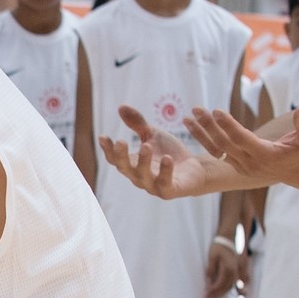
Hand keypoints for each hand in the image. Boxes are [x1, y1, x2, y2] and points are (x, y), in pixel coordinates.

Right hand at [98, 109, 216, 199]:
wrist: (195, 168)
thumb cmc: (169, 152)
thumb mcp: (153, 135)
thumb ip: (138, 124)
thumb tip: (121, 107)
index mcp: (133, 164)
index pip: (115, 159)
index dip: (108, 149)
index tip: (103, 136)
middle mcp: (139, 177)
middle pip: (125, 169)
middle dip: (122, 156)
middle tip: (121, 142)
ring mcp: (154, 186)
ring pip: (144, 176)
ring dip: (143, 162)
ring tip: (146, 146)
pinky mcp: (170, 191)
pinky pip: (165, 183)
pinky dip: (165, 171)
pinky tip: (167, 158)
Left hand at [185, 104, 298, 188]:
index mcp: (266, 156)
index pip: (243, 139)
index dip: (229, 125)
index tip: (216, 111)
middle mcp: (251, 164)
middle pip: (225, 143)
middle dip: (210, 126)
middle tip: (196, 109)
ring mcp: (244, 167)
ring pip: (218, 149)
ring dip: (202, 133)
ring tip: (187, 117)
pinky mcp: (240, 166)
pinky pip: (219, 153)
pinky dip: (206, 140)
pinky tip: (195, 127)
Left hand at [204, 242, 245, 297]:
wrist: (227, 241)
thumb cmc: (218, 248)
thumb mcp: (211, 257)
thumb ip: (210, 268)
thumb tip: (208, 280)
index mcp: (228, 268)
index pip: (220, 284)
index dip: (213, 291)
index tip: (205, 294)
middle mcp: (234, 272)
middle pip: (226, 288)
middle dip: (217, 294)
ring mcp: (236, 272)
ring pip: (230, 287)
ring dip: (222, 293)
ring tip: (212, 297)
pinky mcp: (236, 272)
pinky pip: (232, 284)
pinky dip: (226, 290)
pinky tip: (220, 292)